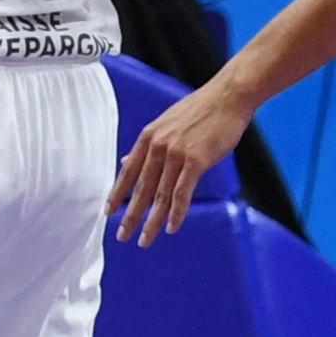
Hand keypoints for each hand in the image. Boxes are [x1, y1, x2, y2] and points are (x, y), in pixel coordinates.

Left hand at [109, 75, 251, 243]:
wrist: (227, 96)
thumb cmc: (200, 111)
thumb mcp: (166, 124)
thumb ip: (148, 145)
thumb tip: (126, 161)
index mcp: (148, 137)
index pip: (128, 172)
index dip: (117, 194)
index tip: (108, 212)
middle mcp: (158, 146)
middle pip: (140, 189)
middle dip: (130, 215)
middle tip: (121, 236)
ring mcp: (176, 153)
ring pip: (160, 195)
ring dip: (152, 221)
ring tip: (145, 240)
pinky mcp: (196, 160)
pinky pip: (182, 193)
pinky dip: (176, 213)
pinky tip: (171, 227)